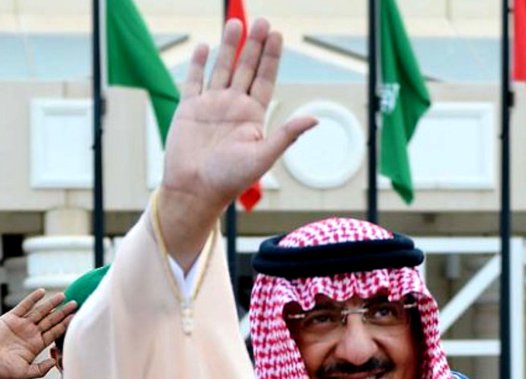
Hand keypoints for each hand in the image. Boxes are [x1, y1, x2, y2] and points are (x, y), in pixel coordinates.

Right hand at [0, 289, 75, 378]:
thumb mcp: (24, 372)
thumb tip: (54, 363)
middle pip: (51, 320)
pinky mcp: (10, 318)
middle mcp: (31, 333)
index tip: (76, 317)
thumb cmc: (1, 369)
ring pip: (40, 311)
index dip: (66, 324)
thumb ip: (40, 369)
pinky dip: (32, 298)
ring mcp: (21, 325)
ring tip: (62, 296)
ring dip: (51, 303)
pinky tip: (42, 292)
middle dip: (63, 312)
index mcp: (36, 345)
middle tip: (75, 303)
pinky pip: (24, 306)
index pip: (55, 332)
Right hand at [158, 18, 317, 267]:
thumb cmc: (230, 178)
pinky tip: (205, 47)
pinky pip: (195, 81)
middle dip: (254, 45)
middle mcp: (234, 107)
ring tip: (236, 23)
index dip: (271, 57)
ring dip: (229, 47)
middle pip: (246, 69)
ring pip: (222, 69)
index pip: (265, 79)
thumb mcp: (263, 156)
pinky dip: (199, 63)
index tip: (277, 34)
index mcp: (254, 116)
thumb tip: (315, 119)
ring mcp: (211, 106)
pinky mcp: (189, 109)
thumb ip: (287, 134)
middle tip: (262, 20)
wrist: (195, 189)